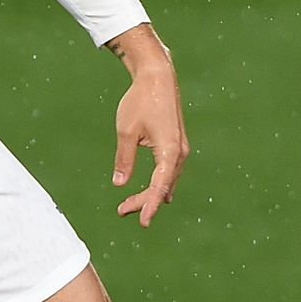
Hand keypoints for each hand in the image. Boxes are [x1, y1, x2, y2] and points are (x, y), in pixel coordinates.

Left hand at [108, 26, 188, 227]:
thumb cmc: (140, 102)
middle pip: (163, 187)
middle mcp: (180, 154)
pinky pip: (169, 172)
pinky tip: (151, 193)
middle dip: (144, 202)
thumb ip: (124, 159)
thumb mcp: (126, 131)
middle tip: (121, 212)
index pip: (159, 187)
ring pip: (167, 181)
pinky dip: (158, 183)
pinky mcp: (177, 145)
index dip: (150, 206)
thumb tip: (119, 184)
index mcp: (169, 152)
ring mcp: (180, 150)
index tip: (142, 222)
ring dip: (150, 193)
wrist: (158, 79)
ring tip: (128, 206)